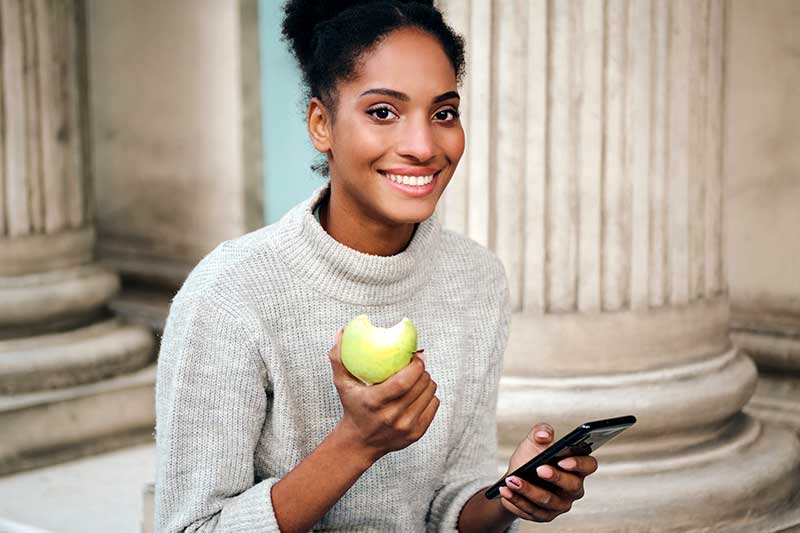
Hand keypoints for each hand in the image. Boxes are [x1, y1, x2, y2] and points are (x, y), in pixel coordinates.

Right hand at [328, 327, 439, 460]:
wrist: (359, 442)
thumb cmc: (352, 407)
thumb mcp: (342, 383)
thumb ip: (339, 357)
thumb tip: (341, 330)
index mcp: (374, 402)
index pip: (403, 382)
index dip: (415, 366)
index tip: (416, 356)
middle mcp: (391, 417)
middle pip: (420, 385)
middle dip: (423, 370)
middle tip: (417, 363)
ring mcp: (405, 427)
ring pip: (430, 393)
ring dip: (427, 381)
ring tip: (419, 376)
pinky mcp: (416, 434)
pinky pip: (433, 405)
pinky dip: (430, 395)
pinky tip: (421, 392)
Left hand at [499, 423, 597, 522]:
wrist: (514, 476)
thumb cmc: (530, 457)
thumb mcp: (533, 441)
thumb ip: (540, 431)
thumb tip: (544, 435)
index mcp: (577, 466)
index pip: (589, 465)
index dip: (579, 463)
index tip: (562, 459)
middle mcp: (574, 488)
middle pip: (572, 486)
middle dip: (555, 477)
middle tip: (539, 469)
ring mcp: (561, 504)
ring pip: (548, 500)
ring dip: (529, 490)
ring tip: (512, 480)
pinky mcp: (545, 515)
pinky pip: (533, 510)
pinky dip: (517, 500)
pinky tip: (506, 491)